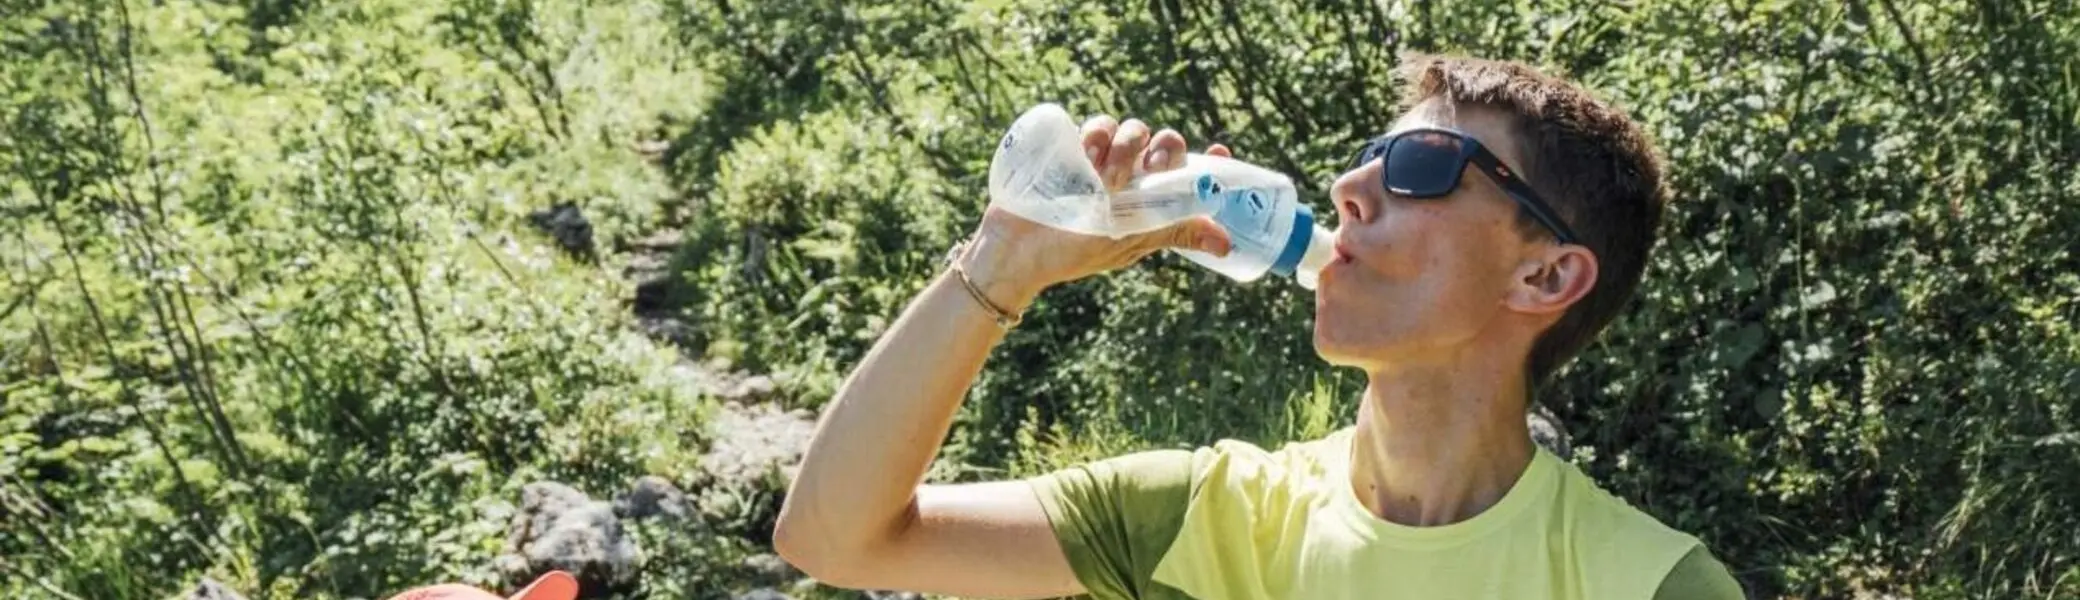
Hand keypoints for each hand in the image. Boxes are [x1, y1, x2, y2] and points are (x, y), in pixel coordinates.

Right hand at [957, 116, 1234, 310]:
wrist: (1018, 250)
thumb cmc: (1074, 251)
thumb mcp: (1131, 240)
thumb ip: (1177, 231)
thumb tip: (1229, 245)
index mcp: (1151, 199)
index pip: (1188, 172)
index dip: (1209, 158)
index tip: (1222, 149)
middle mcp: (1131, 176)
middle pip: (1163, 142)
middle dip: (1164, 148)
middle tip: (1150, 166)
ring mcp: (1101, 160)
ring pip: (1132, 129)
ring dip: (1128, 144)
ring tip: (1106, 175)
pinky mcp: (1074, 147)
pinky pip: (1097, 124)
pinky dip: (1097, 133)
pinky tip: (1087, 154)